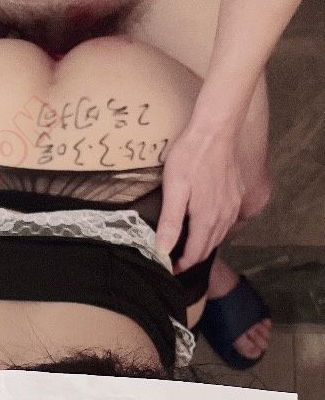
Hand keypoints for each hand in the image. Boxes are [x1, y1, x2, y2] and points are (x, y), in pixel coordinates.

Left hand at [155, 123, 244, 270]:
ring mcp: (233, 207)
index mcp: (207, 219)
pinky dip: (213, 232)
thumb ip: (170, 222)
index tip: (168, 268)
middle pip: (207, 249)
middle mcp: (224, 218)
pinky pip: (225, 223)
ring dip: (202, 246)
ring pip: (218, 238)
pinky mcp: (237, 197)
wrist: (216, 130)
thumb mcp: (174, 189)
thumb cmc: (191, 156)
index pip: (194, 254)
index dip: (181, 266)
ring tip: (185, 247)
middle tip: (174, 261)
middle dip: (191, 259)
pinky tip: (202, 226)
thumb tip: (162, 250)